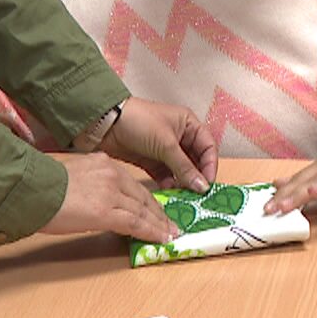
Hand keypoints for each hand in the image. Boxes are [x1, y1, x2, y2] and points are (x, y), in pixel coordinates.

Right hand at [40, 152, 178, 241]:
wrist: (30, 189)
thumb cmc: (42, 185)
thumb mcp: (73, 174)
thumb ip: (91, 183)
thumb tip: (97, 200)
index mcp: (103, 163)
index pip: (133, 185)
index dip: (148, 201)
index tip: (157, 211)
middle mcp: (111, 174)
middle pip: (143, 197)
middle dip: (158, 213)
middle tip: (171, 225)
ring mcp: (110, 193)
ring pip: (142, 211)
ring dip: (159, 225)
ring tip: (170, 235)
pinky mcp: (106, 212)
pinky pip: (135, 223)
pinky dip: (151, 232)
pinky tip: (161, 239)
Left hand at [100, 98, 217, 193]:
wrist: (106, 123)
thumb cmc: (139, 122)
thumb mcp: (166, 144)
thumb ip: (185, 167)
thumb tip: (203, 186)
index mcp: (188, 124)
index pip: (208, 146)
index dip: (211, 164)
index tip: (208, 183)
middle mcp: (180, 136)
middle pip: (196, 160)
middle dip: (197, 176)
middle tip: (198, 194)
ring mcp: (165, 150)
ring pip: (181, 170)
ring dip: (183, 182)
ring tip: (184, 195)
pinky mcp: (151, 161)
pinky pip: (166, 175)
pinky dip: (169, 183)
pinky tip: (169, 191)